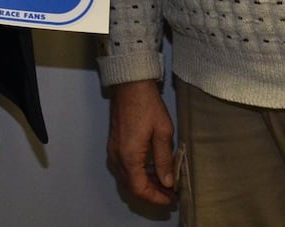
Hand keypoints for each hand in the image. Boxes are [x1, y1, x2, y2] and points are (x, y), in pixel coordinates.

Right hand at [107, 80, 176, 205]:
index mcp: (129, 157)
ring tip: (164, 184)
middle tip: (170, 194)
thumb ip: (164, 160)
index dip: (155, 197)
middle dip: (151, 193)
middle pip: (131, 187)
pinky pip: (124, 168)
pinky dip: (138, 174)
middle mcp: (117, 158)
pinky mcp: (114, 145)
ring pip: (127, 178)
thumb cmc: (148, 105)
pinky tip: (152, 170)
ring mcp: (113, 151)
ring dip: (144, 184)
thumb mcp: (162, 132)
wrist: (129, 85)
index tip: (170, 199)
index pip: (139, 189)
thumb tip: (168, 182)